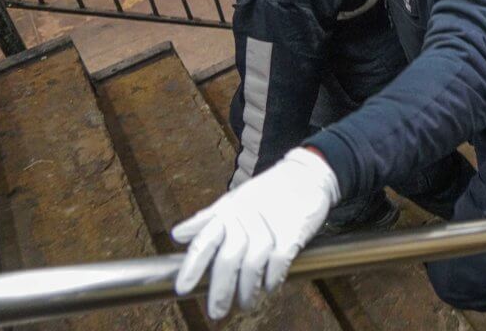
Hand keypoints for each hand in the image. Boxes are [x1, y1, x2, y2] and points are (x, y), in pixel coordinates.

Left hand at [172, 148, 339, 318]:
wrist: (307, 174)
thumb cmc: (269, 190)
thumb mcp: (235, 199)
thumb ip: (208, 219)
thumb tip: (179, 234)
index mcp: (228, 211)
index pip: (205, 241)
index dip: (193, 266)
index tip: (183, 288)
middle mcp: (245, 218)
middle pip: (228, 259)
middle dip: (221, 290)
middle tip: (216, 311)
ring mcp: (270, 225)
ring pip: (253, 265)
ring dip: (248, 290)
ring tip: (246, 304)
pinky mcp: (293, 232)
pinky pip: (279, 261)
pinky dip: (273, 278)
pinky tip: (270, 287)